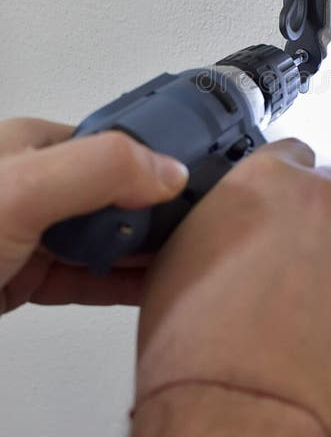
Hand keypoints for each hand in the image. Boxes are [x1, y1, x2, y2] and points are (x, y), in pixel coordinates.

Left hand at [0, 118, 188, 313]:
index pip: (114, 148)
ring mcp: (30, 234)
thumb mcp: (23, 187)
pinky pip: (85, 279)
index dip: (157, 164)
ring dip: (142, 253)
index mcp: (36, 147)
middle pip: (114, 196)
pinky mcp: (24, 278)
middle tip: (202, 233)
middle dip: (155, 214)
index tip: (199, 186)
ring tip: (189, 261)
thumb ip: (99, 170)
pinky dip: (119, 286)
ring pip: (102, 241)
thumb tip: (170, 173)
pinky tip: (150, 290)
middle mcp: (36, 186)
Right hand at [135, 138, 330, 436]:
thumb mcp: (181, 253)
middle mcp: (323, 197)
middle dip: (320, 222)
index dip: (286, 184)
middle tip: (298, 268)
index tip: (283, 209)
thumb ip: (221, 217)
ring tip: (316, 314)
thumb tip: (234, 222)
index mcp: (267, 179)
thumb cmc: (195, 339)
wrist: (237, 404)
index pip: (293, 154)